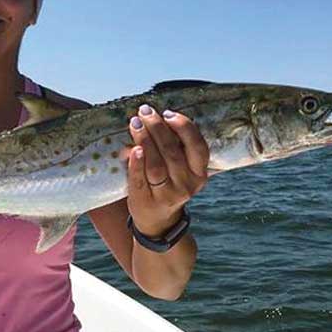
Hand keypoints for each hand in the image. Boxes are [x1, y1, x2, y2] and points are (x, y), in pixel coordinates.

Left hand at [126, 105, 208, 237]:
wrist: (158, 220)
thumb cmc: (169, 183)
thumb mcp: (180, 167)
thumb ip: (173, 146)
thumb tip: (153, 119)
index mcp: (199, 173)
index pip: (197, 147)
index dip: (184, 127)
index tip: (167, 113)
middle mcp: (186, 184)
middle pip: (172, 152)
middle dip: (158, 128)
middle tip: (145, 112)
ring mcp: (167, 195)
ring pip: (156, 164)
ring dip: (145, 140)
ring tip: (135, 123)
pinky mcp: (146, 201)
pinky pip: (140, 179)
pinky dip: (136, 163)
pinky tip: (132, 148)